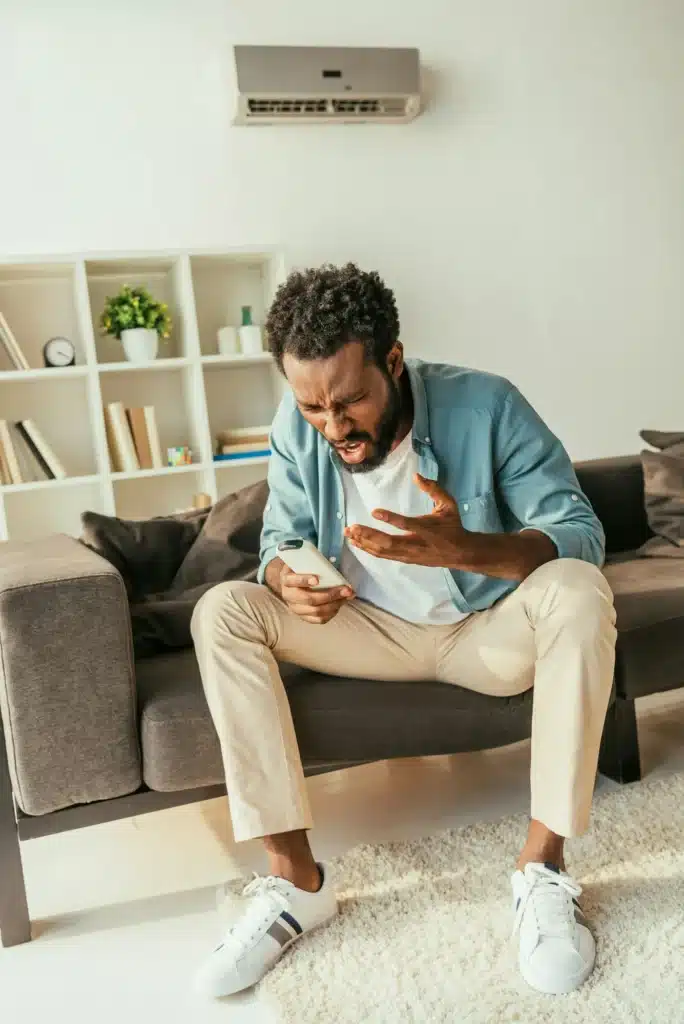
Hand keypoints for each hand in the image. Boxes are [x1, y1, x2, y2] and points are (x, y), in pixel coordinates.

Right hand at [279, 566, 353, 624]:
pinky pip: (319, 620)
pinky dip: (332, 613)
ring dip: (335, 604)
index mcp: (286, 579)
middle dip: (330, 595)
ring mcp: (295, 608)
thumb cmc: (301, 569)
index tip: (317, 579)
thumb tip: (333, 560)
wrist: (292, 582)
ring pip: (316, 611)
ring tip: (347, 596)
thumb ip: (313, 561)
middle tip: (346, 589)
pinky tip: (340, 604)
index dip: (304, 580)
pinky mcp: (303, 617)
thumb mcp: (303, 561)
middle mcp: (288, 595)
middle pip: (308, 599)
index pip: (292, 580)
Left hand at [345, 474, 466, 566]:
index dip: (390, 519)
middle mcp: (417, 544)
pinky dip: (369, 550)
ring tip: (349, 534)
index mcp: (428, 529)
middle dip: (368, 535)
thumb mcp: (449, 504)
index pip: (407, 525)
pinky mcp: (406, 560)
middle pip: (389, 543)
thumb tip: (417, 476)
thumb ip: (434, 489)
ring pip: (384, 551)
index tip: (374, 511)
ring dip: (364, 543)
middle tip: (351, 527)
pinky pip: (385, 556)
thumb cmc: (453, 526)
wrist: (461, 553)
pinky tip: (358, 543)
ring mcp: (410, 555)